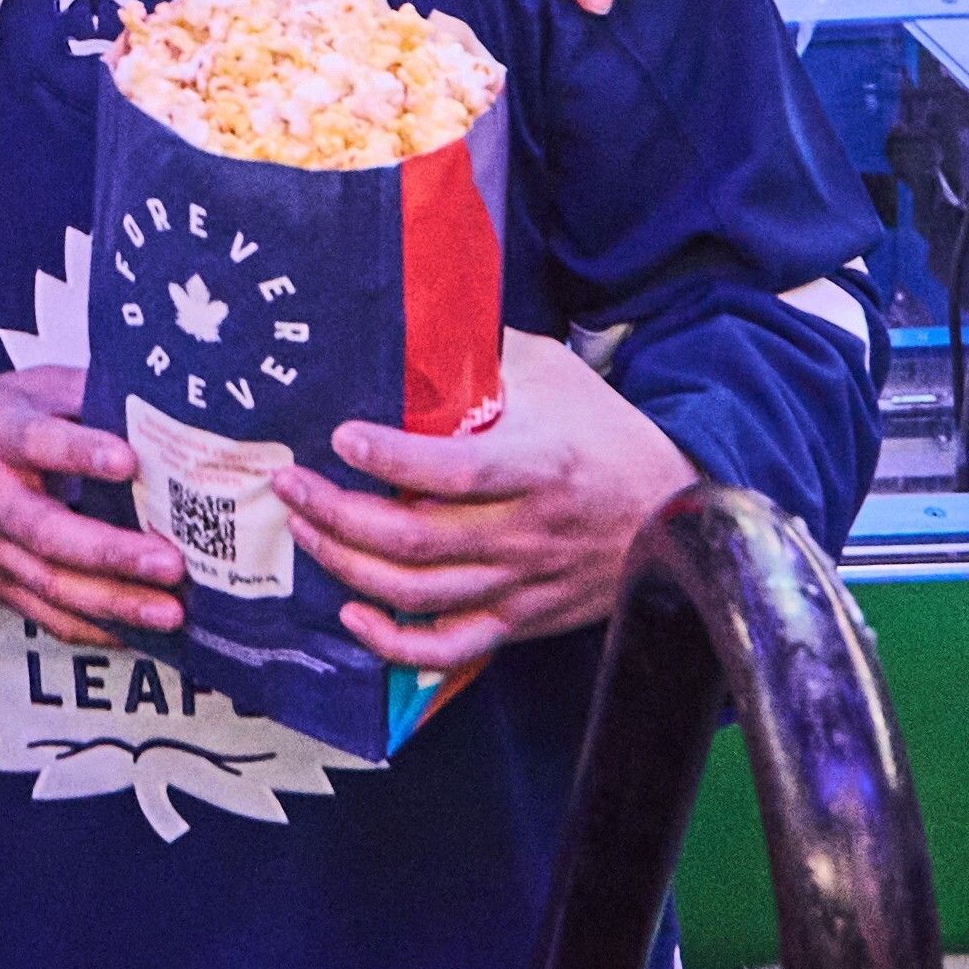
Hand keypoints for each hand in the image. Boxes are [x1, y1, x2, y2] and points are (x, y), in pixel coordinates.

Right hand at [0, 367, 179, 649]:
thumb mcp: (24, 389)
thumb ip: (84, 392)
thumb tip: (155, 399)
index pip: (40, 442)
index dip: (82, 451)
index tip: (128, 459)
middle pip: (48, 533)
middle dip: (112, 552)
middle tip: (169, 561)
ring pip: (52, 585)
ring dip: (115, 604)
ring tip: (169, 613)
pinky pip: (46, 616)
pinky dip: (94, 630)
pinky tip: (139, 634)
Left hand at [279, 334, 697, 676]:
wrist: (679, 515)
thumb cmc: (607, 436)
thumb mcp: (557, 376)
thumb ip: (490, 354)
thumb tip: (420, 321)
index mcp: (540, 466)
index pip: (458, 472)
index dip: (394, 461)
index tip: (341, 436)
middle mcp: (527, 532)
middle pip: (417, 539)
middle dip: (339, 514)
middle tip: (289, 484)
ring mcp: (522, 583)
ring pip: (418, 593)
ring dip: (347, 566)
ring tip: (303, 528)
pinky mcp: (519, 620)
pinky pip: (449, 647)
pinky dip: (394, 644)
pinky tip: (352, 613)